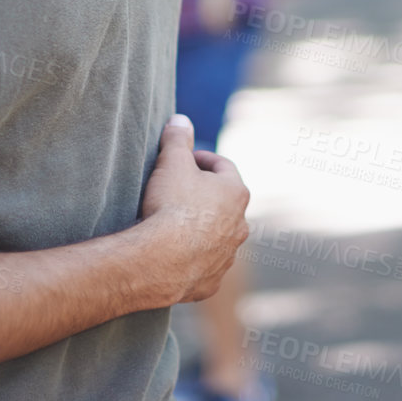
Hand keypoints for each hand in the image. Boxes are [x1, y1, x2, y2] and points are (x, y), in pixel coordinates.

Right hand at [139, 114, 249, 302]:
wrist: (161, 260)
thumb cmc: (171, 206)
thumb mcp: (172, 162)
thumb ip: (178, 138)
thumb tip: (180, 119)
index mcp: (236, 193)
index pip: (223, 167)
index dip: (202, 160)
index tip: (185, 159)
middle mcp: (240, 225)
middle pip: (223, 203)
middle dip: (204, 195)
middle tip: (178, 191)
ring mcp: (228, 256)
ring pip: (217, 236)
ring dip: (201, 229)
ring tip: (175, 225)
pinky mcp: (212, 282)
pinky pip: (205, 266)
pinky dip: (193, 258)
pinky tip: (174, 255)